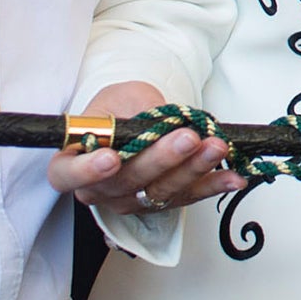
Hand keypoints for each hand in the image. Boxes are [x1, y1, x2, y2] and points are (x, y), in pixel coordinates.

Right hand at [46, 81, 243, 215]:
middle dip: (161, 160)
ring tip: (215, 148)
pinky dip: (213, 185)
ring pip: (159, 191)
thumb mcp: (121, 97)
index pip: (66, 174)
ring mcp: (131, 200)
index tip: (110, 158)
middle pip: (126, 182)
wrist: (133, 120)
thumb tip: (161, 120)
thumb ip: (136, 109)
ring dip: (193, 170)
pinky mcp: (163, 203)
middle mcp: (99, 188)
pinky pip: (187, 197)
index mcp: (73, 161)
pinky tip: (233, 177)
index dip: (85, 171)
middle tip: (186, 138)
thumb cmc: (117, 109)